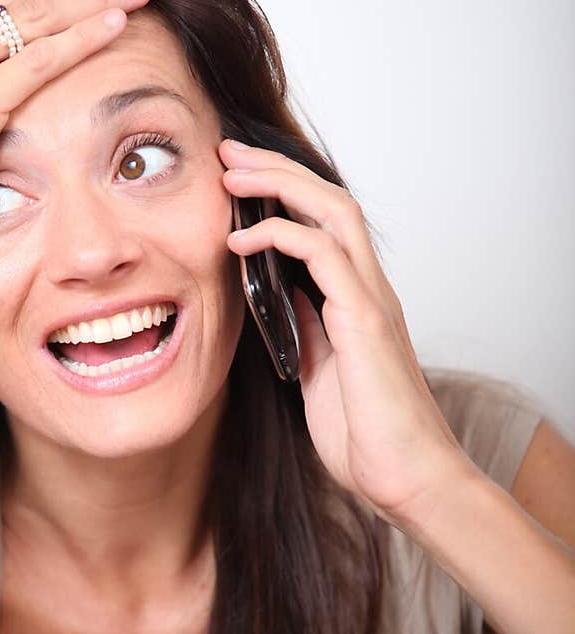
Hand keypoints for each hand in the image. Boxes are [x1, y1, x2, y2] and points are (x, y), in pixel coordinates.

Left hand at [219, 139, 472, 526]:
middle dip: (276, 170)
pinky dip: (282, 236)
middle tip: (227, 153)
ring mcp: (370, 301)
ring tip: (231, 176)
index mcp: (356, 301)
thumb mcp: (318, 374)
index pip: (324, 224)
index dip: (283, 193)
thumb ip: (304, 333)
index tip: (236, 179)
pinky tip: (243, 240)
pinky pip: (325, 256)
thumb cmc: (368, 437)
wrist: (407, 479)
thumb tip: (277, 302)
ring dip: (279, 186)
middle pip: (328, 200)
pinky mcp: (365, 321)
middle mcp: (369, 290)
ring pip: (333, 212)